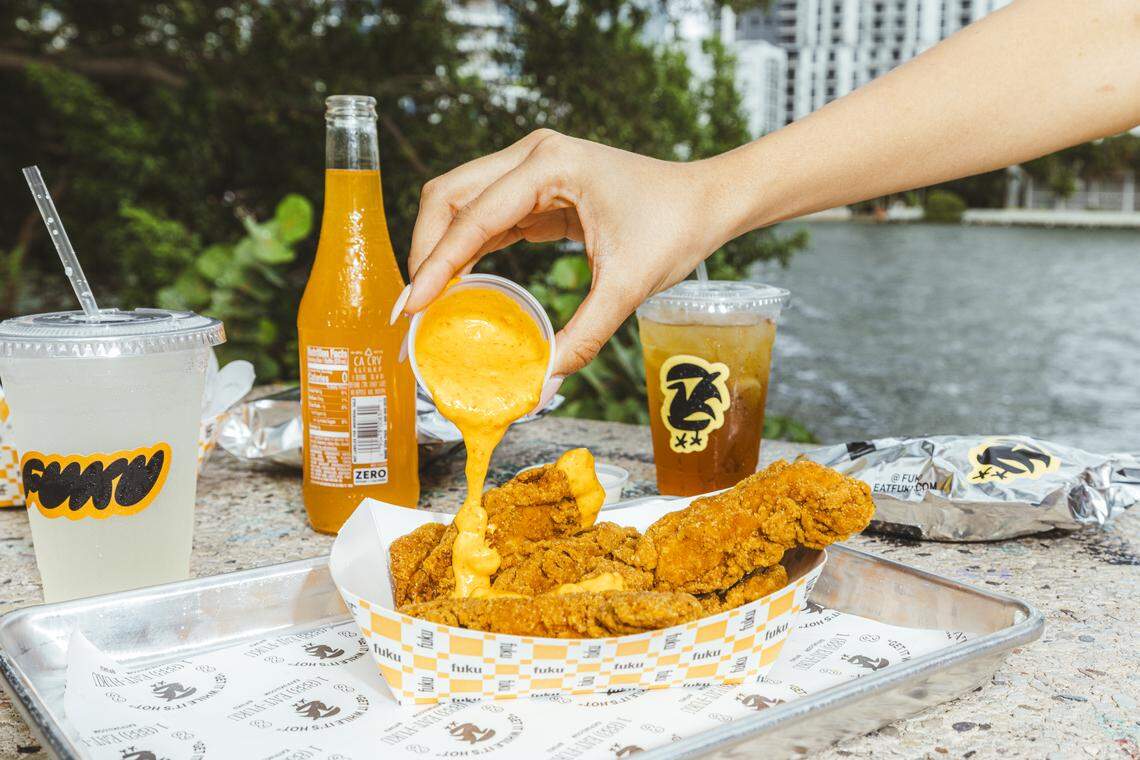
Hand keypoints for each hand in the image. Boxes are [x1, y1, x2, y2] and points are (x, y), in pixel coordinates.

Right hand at [403, 129, 728, 378]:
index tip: (410, 307)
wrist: (706, 201)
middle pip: (449, 196)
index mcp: (549, 166)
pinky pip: (486, 216)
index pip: (472, 218)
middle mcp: (532, 156)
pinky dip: (466, 248)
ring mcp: (532, 168)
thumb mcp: (628, 286)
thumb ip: (583, 335)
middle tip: (412, 308)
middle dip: (424, 250)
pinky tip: (458, 285)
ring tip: (426, 301)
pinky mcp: (538, 188)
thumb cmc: (675, 228)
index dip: (435, 265)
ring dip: (439, 248)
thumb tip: (543, 384)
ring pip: (460, 203)